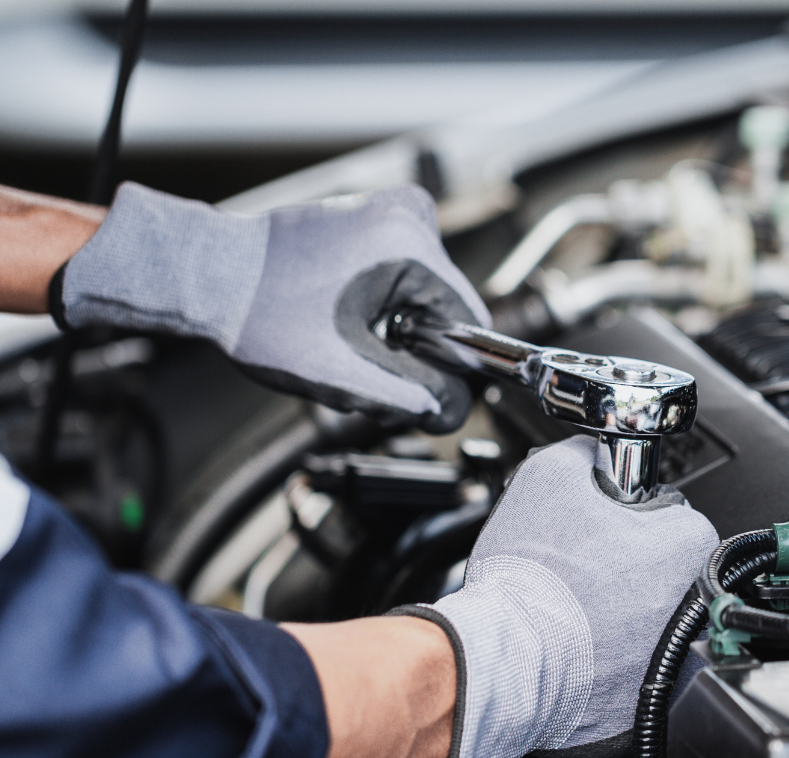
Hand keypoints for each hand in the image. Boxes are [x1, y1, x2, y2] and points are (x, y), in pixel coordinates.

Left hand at [56, 183, 488, 432]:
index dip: (456, 367)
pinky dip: (389, 305)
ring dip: (404, 330)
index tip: (426, 392)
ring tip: (352, 342)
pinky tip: (349, 317)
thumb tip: (454, 410)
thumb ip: (411, 396)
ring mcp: (390, 210)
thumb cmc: (261, 316)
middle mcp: (407, 217)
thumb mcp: (344, 373)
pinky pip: (407, 274)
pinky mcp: (374, 217)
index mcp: (409, 248)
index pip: (472, 321)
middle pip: (449, 308)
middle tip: (372, 368)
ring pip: (428, 295)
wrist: (210, 276)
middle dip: (422, 349)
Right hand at [391, 435, 718, 757]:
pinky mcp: (644, 693)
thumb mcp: (548, 474)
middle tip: (582, 561)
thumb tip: (591, 451)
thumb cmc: (532, 577)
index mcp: (686, 544)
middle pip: (663, 564)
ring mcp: (673, 653)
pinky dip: (606, 649)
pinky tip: (574, 635)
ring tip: (573, 599)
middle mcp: (693, 602)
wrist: (507, 657)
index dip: (629, 510)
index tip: (603, 520)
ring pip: (647, 612)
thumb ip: (582, 452)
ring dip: (617, 604)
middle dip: (626, 558)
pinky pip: (630, 658)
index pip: (671, 511)